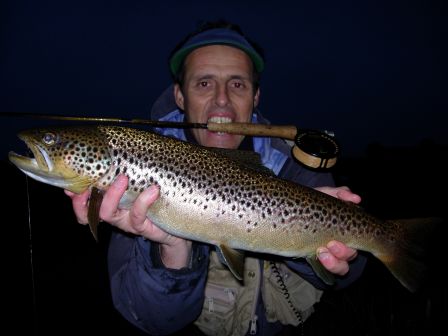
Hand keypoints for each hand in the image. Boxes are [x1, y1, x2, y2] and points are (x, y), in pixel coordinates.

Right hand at [65, 174, 191, 268]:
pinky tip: (153, 190)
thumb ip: (124, 176)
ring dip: (113, 195)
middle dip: (86, 199)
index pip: (84, 207)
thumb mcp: (138, 188)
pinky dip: (144, 201)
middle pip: (91, 212)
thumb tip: (112, 155)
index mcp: (110, 206)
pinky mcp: (144, 227)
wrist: (173, 230)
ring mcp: (128, 222)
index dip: (75, 199)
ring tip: (123, 178)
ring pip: (110, 214)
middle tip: (94, 182)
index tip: (70, 188)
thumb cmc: (154, 203)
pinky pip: (138, 215)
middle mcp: (116, 215)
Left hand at [314, 186, 360, 275]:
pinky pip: (329, 272)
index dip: (361, 237)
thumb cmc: (310, 203)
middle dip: (343, 252)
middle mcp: (342, 243)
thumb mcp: (323, 194)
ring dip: (335, 263)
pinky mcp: (318, 261)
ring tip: (321, 253)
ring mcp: (330, 254)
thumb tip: (356, 198)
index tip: (347, 230)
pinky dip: (328, 267)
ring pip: (343, 266)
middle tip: (331, 244)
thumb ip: (338, 193)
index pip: (362, 236)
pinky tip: (318, 258)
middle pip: (351, 254)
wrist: (287, 212)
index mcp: (347, 228)